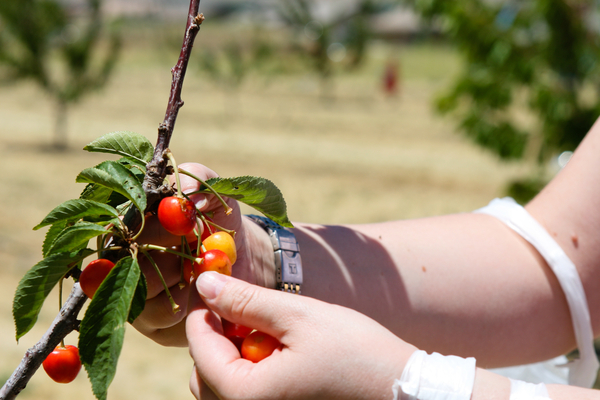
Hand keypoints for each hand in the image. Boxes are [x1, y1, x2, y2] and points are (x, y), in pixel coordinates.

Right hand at [132, 163, 274, 346]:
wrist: (244, 262)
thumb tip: (186, 194)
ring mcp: (133, 293)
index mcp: (131, 224)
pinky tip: (202, 294)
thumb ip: (200, 180)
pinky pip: (158, 317)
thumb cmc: (222, 223)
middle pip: (124, 261)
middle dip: (170, 255)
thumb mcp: (217, 194)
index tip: (189, 226)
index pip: (123, 224)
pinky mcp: (149, 323)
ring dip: (179, 280)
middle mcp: (122, 259)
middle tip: (200, 249)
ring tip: (201, 269)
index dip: (157, 227)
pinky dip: (185, 304)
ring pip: (141, 290)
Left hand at [186, 272, 417, 399]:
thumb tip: (205, 283)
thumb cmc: (356, 352)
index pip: (201, 350)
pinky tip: (275, 350)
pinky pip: (247, 396)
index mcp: (247, 397)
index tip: (214, 286)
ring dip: (232, 355)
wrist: (404, 391)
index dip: (203, 313)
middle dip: (216, 337)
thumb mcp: (298, 317)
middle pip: (205, 374)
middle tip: (242, 308)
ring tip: (263, 329)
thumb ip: (246, 302)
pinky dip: (250, 371)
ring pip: (223, 388)